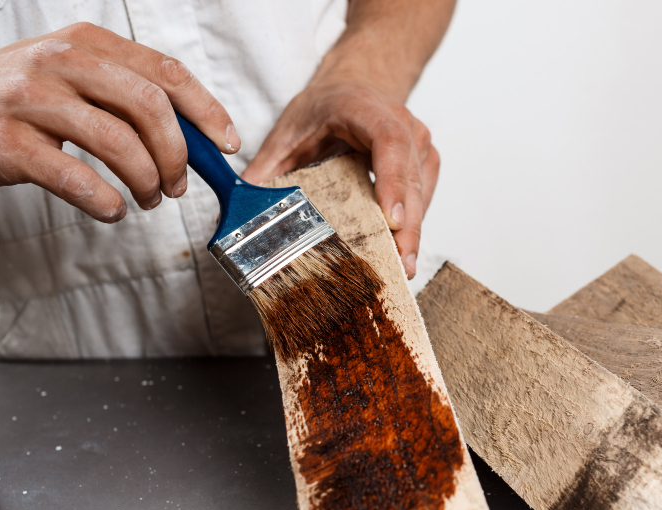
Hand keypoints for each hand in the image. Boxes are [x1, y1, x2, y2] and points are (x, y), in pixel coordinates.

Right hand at [0, 22, 238, 221]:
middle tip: (177, 184)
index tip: (226, 143)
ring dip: (146, 181)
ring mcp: (31, 101)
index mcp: (86, 44)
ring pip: (119, 144)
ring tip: (146, 198)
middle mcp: (61, 63)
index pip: (166, 73)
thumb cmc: (15, 98)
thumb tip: (192, 137)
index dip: (206, 111)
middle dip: (177, 155)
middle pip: (150, 107)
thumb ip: (124, 96)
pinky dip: (106, 203)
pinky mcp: (8, 143)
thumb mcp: (70, 76)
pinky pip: (77, 179)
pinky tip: (111, 210)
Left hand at [241, 80, 438, 278]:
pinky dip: (413, 226)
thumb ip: (264, 172)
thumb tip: (234, 214)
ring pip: (420, 193)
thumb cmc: (324, 110)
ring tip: (401, 268)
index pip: (388, 142)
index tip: (390, 219)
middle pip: (409, 177)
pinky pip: (423, 199)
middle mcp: (401, 123)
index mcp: (364, 109)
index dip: (391, 181)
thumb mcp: (287, 133)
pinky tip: (400, 252)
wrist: (352, 88)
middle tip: (399, 265)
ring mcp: (419, 144)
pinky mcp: (426, 164)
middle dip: (406, 226)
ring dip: (412, 233)